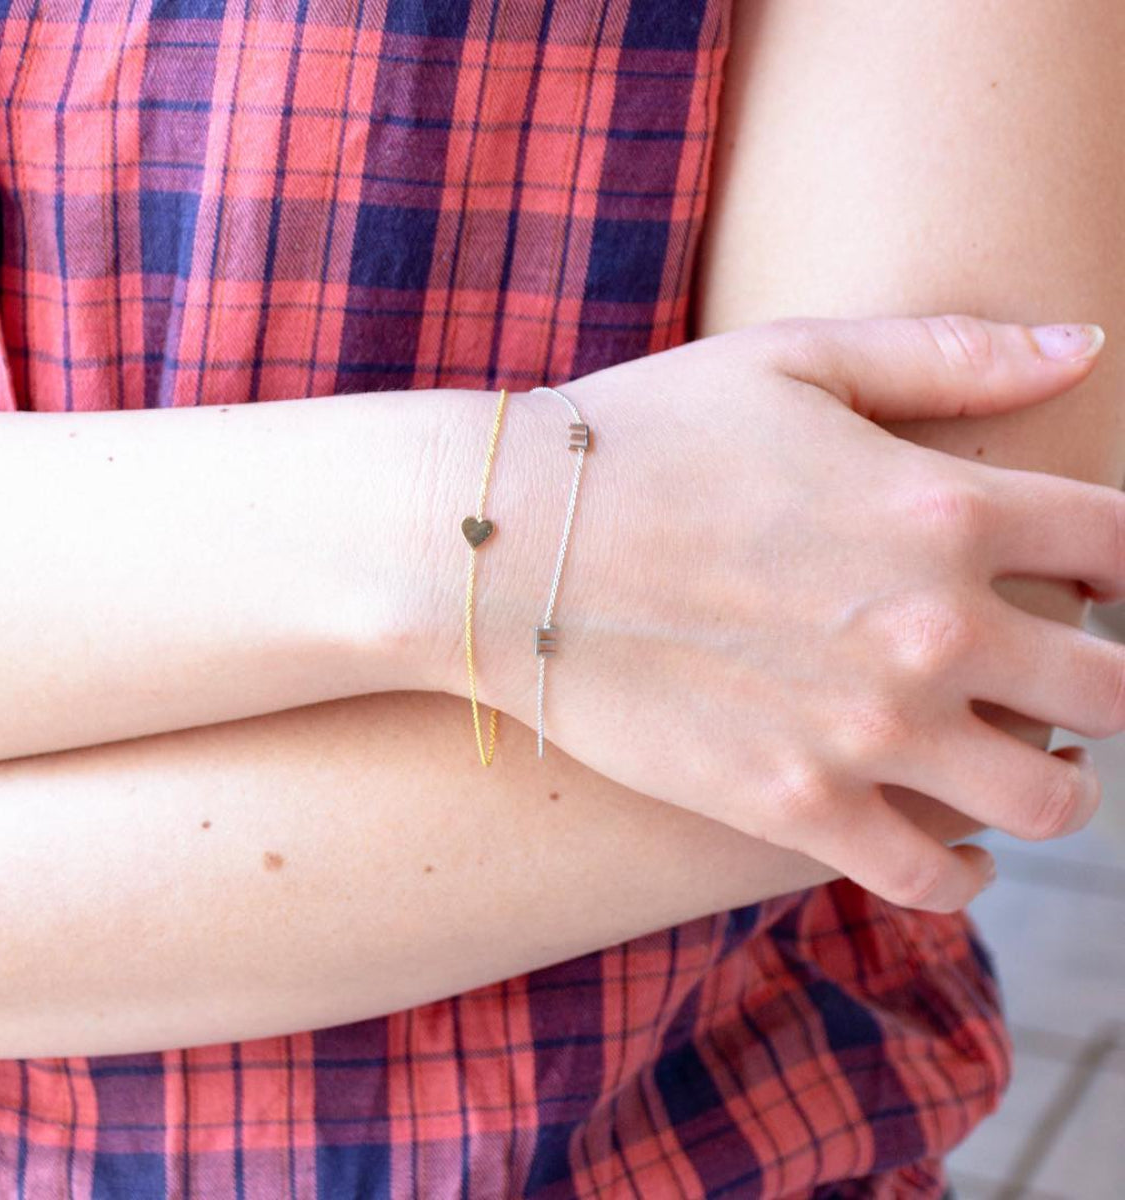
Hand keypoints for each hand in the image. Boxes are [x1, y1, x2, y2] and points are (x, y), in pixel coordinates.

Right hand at [480, 315, 1112, 911]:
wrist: (508, 549)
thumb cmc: (641, 439)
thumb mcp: (792, 362)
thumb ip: (949, 353)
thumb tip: (1086, 343)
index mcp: (944, 508)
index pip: (1124, 546)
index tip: (1088, 573)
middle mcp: (931, 629)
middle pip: (1116, 689)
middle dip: (1106, 679)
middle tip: (1052, 670)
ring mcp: (866, 731)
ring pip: (1051, 800)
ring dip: (1054, 780)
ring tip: (1011, 756)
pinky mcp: (792, 806)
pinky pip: (931, 878)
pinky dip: (961, 871)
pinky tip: (947, 845)